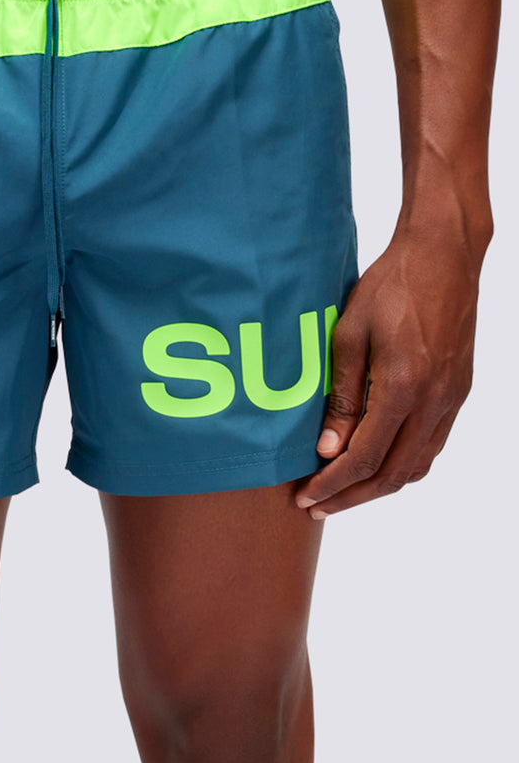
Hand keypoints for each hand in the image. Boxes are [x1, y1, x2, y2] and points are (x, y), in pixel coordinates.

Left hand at [295, 226, 484, 517]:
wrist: (444, 256)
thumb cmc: (390, 286)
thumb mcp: (350, 335)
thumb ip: (342, 396)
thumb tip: (328, 449)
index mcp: (405, 387)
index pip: (365, 458)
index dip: (333, 485)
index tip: (305, 497)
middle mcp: (435, 401)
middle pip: (393, 474)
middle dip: (353, 497)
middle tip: (317, 507)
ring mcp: (452, 398)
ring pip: (417, 465)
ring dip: (379, 486)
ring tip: (343, 492)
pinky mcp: (458, 391)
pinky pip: (431, 444)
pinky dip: (403, 464)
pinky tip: (377, 462)